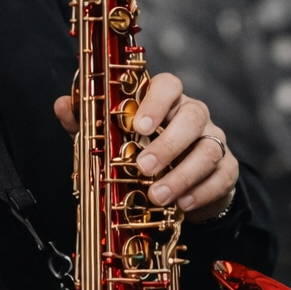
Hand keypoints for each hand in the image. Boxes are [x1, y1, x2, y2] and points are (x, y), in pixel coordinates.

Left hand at [54, 72, 237, 220]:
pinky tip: (181, 204)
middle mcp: (194, 116)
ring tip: (158, 196)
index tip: (139, 126)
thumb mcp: (111, 138)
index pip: (169, 85)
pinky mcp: (227, 169)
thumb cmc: (143, 153)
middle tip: (142, 168)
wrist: (180, 186)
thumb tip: (62, 104)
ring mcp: (214, 141)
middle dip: (167, 144)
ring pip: (208, 149)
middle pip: (192, 117)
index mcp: (167, 102)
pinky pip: (221, 176)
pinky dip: (201, 192)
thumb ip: (88, 122)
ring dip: (182, 175)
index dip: (156, 101)